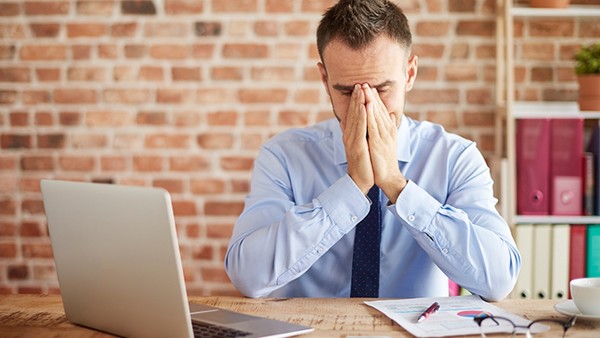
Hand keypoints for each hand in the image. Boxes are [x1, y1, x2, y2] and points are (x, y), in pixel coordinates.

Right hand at [341, 84, 373, 193]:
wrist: (361, 180)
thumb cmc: (365, 163)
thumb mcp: (364, 145)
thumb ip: (363, 133)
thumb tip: (365, 123)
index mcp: (351, 134)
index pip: (354, 114)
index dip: (356, 100)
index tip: (360, 88)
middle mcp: (349, 135)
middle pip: (353, 113)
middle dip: (356, 98)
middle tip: (359, 83)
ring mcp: (352, 140)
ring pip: (355, 118)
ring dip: (358, 103)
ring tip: (361, 90)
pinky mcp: (357, 146)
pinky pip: (360, 129)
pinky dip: (362, 117)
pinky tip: (364, 107)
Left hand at [363, 84, 406, 202]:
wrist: (388, 176)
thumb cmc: (386, 159)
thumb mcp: (387, 140)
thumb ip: (387, 127)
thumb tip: (390, 116)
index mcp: (388, 129)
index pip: (381, 110)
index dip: (375, 97)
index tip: (368, 86)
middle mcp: (387, 130)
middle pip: (379, 109)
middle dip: (371, 95)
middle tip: (365, 81)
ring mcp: (383, 136)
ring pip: (376, 114)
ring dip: (370, 100)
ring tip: (365, 88)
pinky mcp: (378, 142)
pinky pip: (373, 126)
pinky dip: (370, 114)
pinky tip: (367, 105)